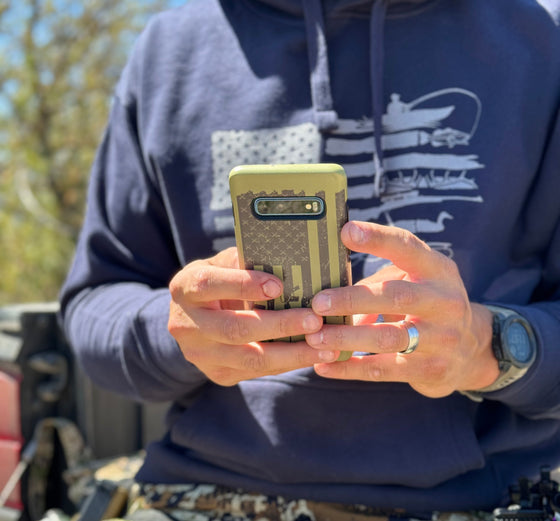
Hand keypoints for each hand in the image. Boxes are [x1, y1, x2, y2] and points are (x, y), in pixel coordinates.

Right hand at [168, 247, 330, 385]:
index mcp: (185, 288)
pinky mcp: (217, 374)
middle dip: (280, 325)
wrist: (191, 319)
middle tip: (315, 320)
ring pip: (250, 358)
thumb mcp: (221, 264)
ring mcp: (200, 355)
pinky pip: (257, 371)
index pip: (209, 285)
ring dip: (292, 354)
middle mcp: (186, 325)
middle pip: (235, 328)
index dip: (243, 285)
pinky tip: (313, 356)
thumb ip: (244, 261)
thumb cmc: (217, 282)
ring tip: (325, 346)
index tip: (279, 285)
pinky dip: (287, 363)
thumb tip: (286, 260)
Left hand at [306, 221, 498, 397]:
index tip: (346, 232)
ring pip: (388, 338)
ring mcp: (442, 338)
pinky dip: (350, 368)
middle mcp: (445, 301)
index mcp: (437, 270)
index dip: (377, 239)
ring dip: (347, 338)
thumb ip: (377, 282)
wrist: (474, 351)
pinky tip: (323, 366)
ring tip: (315, 337)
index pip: (408, 247)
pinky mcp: (432, 370)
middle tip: (318, 303)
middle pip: (396, 296)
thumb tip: (330, 293)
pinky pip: (384, 370)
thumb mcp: (415, 282)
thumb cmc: (427, 305)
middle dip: (353, 299)